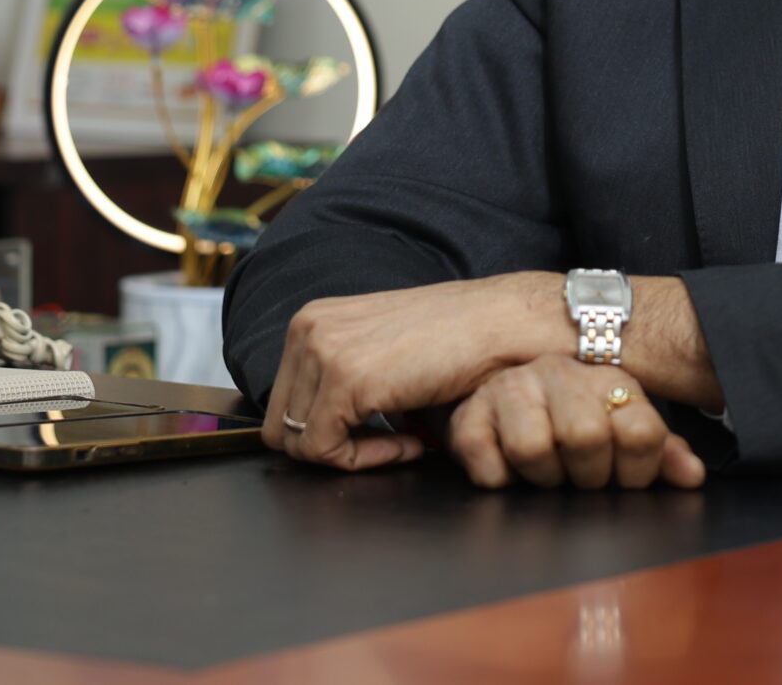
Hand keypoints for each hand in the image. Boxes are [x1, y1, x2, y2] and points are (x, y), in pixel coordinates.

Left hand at [267, 273, 565, 469]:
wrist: (500, 323)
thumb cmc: (456, 339)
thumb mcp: (379, 349)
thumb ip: (342, 376)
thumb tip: (317, 431)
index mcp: (313, 321)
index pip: (283, 403)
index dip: (327, 432)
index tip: (379, 432)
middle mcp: (308, 328)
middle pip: (281, 426)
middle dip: (334, 447)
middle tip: (390, 443)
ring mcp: (324, 351)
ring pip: (298, 443)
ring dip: (353, 454)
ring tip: (405, 440)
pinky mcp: (346, 379)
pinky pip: (325, 451)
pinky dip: (366, 460)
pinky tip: (412, 442)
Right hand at [446, 354, 707, 490]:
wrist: (498, 396)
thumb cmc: (570, 421)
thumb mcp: (620, 431)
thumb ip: (661, 453)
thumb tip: (691, 476)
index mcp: (607, 378)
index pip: (640, 433)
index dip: (636, 472)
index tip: (623, 478)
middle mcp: (559, 374)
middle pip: (586, 438)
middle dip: (587, 476)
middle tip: (579, 475)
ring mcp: (511, 389)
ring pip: (533, 449)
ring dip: (542, 478)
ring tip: (545, 469)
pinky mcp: (469, 416)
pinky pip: (490, 469)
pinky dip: (501, 481)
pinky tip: (508, 467)